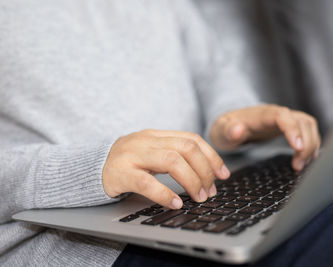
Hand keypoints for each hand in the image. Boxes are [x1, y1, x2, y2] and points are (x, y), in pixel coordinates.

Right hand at [102, 130, 229, 208]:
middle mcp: (146, 140)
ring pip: (171, 161)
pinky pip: (146, 182)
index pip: (192, 139)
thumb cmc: (128, 163)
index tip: (223, 174)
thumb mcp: (152, 153)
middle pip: (186, 148)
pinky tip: (176, 203)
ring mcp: (132, 155)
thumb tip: (207, 173)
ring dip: (191, 181)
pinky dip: (165, 194)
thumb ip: (175, 157)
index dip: (211, 156)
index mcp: (157, 135)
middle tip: (210, 191)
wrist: (92, 167)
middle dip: (204, 170)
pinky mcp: (120, 173)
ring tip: (198, 197)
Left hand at [209, 104, 320, 170]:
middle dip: (305, 143)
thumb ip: (228, 130)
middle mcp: (277, 114)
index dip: (292, 129)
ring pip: (308, 126)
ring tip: (301, 165)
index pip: (282, 116)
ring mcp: (286, 120)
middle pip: (301, 121)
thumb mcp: (221, 130)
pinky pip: (309, 132)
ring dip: (311, 146)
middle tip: (297, 166)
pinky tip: (306, 160)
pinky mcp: (291, 127)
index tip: (297, 147)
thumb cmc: (227, 129)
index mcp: (261, 114)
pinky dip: (311, 145)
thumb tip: (237, 130)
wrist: (230, 125)